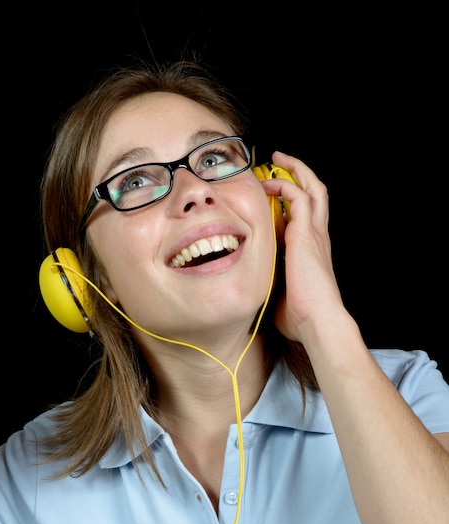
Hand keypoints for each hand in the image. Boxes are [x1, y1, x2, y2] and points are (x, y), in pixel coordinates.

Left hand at [260, 152, 345, 342]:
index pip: (305, 214)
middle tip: (280, 161)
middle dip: (299, 173)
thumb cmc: (299, 315)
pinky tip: (269, 183)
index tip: (271, 193)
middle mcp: (317, 237)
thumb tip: (249, 284)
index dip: (290, 199)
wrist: (317, 321)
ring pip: (312, 188)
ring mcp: (315, 233)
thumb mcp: (278, 293)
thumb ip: (268, 281)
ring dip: (295, 170)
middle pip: (316, 193)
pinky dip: (286, 185)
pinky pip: (299, 196)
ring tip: (278, 158)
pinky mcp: (307, 233)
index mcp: (311, 250)